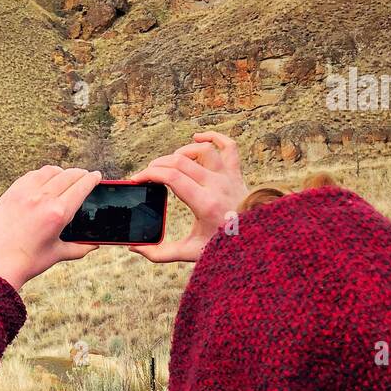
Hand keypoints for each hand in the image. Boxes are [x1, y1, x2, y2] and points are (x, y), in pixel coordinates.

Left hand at [0, 166, 102, 290]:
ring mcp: (25, 193)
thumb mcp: (57, 254)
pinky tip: (44, 179)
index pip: (81, 187)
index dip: (92, 179)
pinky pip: (30, 176)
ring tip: (65, 175)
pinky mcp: (11, 193)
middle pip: (68, 175)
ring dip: (61, 172)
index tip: (97, 176)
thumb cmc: (28, 261)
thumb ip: (79, 248)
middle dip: (80, 173)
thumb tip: (95, 245)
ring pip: (49, 171)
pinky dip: (41, 175)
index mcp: (58, 213)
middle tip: (84, 175)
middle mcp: (43, 198)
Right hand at [128, 131, 249, 262]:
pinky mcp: (237, 174)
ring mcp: (229, 177)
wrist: (256, 242)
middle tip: (147, 175)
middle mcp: (218, 185)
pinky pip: (229, 146)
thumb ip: (159, 253)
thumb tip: (135, 247)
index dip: (149, 174)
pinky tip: (197, 137)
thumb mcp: (189, 253)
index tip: (137, 179)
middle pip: (180, 162)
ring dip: (181, 152)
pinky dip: (213, 137)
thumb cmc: (224, 247)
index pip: (172, 178)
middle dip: (157, 165)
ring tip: (170, 164)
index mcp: (205, 204)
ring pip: (202, 149)